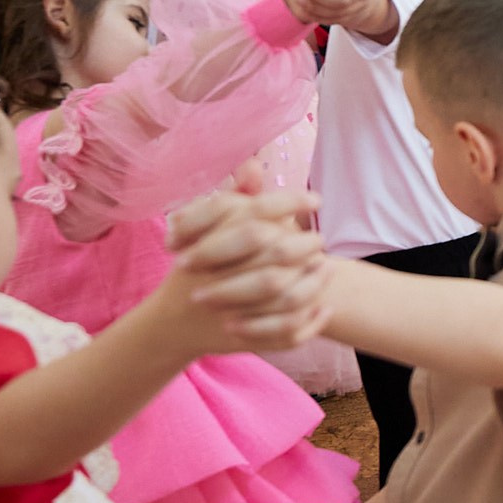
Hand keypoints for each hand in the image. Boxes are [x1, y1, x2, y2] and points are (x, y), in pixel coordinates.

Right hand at [161, 188, 328, 354]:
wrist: (172, 322)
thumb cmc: (197, 265)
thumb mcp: (207, 229)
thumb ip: (236, 200)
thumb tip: (254, 163)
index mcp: (209, 243)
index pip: (254, 215)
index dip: (288, 203)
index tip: (315, 199)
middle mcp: (217, 277)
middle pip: (273, 255)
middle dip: (305, 244)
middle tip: (320, 238)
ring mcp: (229, 310)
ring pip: (283, 295)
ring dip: (313, 281)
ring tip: (330, 268)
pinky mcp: (241, 339)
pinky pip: (283, 333)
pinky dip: (309, 322)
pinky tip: (325, 308)